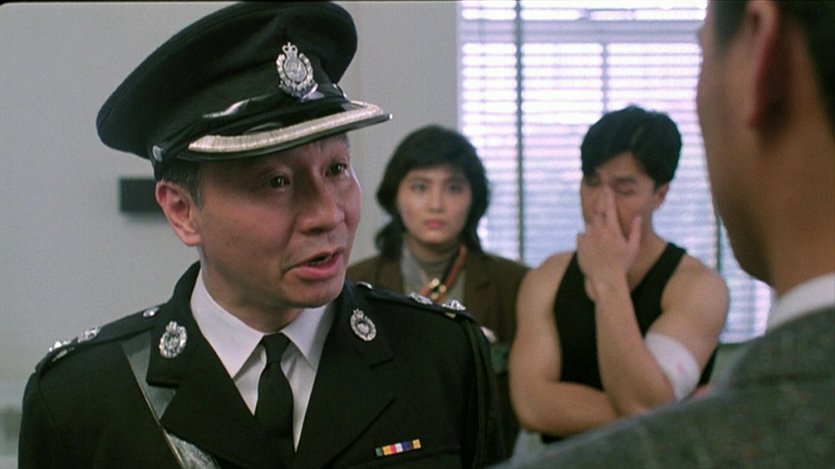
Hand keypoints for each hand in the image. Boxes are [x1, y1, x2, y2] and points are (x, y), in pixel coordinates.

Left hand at [576, 186, 640, 300]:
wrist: (605, 280)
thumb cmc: (622, 266)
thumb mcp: (633, 248)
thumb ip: (635, 231)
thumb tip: (637, 216)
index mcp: (613, 230)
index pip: (610, 207)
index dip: (608, 195)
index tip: (607, 186)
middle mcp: (599, 231)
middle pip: (597, 213)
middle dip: (600, 209)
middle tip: (602, 210)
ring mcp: (588, 238)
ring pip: (589, 225)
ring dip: (594, 226)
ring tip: (601, 239)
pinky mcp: (580, 246)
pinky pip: (581, 236)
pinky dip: (586, 237)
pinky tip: (592, 245)